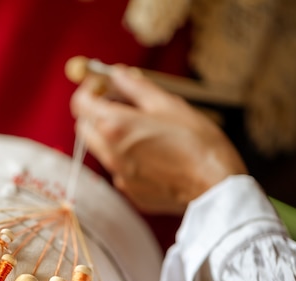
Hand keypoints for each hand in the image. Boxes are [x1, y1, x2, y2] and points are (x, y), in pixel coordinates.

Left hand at [69, 64, 246, 214]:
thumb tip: (117, 74)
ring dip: (112, 135)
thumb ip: (136, 87)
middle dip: (96, 112)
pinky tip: (157, 155)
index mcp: (115, 126)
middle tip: (121, 103)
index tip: (103, 84)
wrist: (214, 187)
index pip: (80, 104)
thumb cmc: (196, 142)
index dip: (89, 90)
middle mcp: (109, 153)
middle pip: (84, 128)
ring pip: (102, 149)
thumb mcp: (167, 104)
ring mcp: (118, 176)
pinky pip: (120, 169)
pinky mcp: (130, 191)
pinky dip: (129, 157)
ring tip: (145, 129)